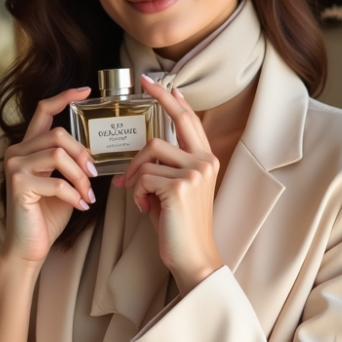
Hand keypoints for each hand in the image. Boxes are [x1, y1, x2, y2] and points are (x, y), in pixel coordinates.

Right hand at [1, 87, 97, 266]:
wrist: (29, 246)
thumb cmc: (47, 214)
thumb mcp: (63, 180)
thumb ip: (70, 161)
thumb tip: (96, 149)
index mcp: (28, 147)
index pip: (43, 110)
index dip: (64, 97)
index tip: (86, 91)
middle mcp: (16, 152)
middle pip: (58, 134)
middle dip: (82, 154)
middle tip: (94, 175)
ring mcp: (14, 167)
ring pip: (58, 155)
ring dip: (80, 177)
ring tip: (87, 195)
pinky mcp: (18, 185)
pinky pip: (56, 181)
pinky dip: (74, 195)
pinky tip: (81, 206)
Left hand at [114, 76, 224, 292]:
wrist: (192, 257)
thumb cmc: (178, 226)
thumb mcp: (176, 190)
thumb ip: (167, 167)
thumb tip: (145, 150)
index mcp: (206, 160)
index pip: (190, 122)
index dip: (175, 101)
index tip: (162, 84)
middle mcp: (205, 161)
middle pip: (176, 120)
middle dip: (160, 98)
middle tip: (144, 83)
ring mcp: (194, 172)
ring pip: (150, 152)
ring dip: (135, 174)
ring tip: (139, 196)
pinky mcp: (179, 186)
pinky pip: (143, 176)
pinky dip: (137, 193)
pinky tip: (146, 209)